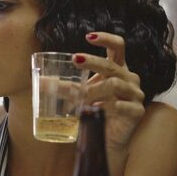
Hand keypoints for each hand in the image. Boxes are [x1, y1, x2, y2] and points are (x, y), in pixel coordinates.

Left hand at [74, 32, 145, 152]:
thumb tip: (40, 81)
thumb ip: (66, 87)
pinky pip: (122, 106)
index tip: (88, 36)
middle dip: (93, 61)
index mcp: (118, 69)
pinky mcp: (137, 112)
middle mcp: (129, 78)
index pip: (118, 47)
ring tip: (81, 99)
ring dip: (94, 90)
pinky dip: (106, 107)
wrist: (107, 139)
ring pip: (115, 84)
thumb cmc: (95, 113)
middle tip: (76, 59)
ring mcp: (135, 94)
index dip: (106, 38)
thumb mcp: (81, 95)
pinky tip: (95, 111)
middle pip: (112, 65)